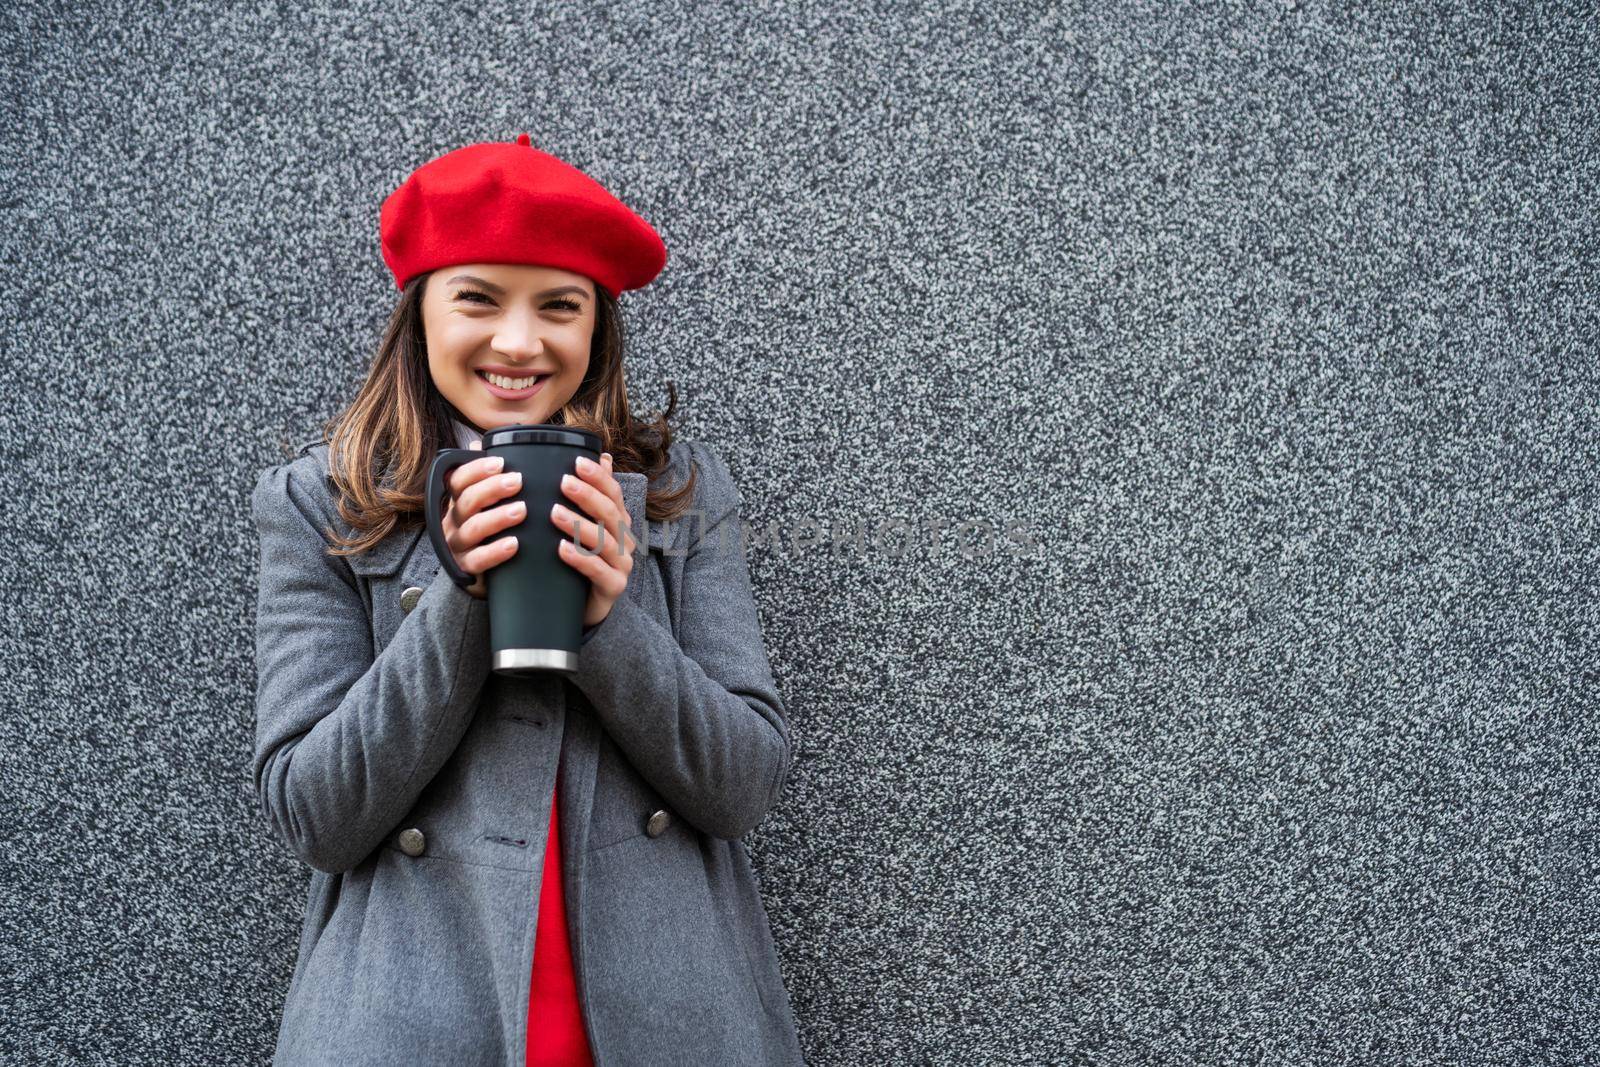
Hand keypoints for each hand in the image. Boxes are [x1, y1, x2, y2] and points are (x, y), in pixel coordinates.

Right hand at [442, 440, 524, 600]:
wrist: (485, 577)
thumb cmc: (490, 531)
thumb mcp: (489, 502)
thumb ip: (492, 476)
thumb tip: (484, 441)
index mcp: (458, 501)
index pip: (459, 479)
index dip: (477, 469)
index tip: (501, 461)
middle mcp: (453, 521)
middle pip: (466, 501)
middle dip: (492, 489)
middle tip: (518, 481)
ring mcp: (458, 546)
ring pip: (472, 529)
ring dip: (497, 517)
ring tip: (522, 510)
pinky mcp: (466, 569)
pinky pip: (478, 560)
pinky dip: (496, 552)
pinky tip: (515, 544)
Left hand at [551, 451, 637, 627]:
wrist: (583, 607)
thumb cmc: (582, 561)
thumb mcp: (586, 525)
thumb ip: (593, 494)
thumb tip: (603, 455)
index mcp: (619, 522)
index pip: (614, 493)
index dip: (598, 477)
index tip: (576, 462)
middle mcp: (625, 541)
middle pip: (611, 514)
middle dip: (588, 496)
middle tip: (563, 482)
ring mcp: (622, 565)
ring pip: (605, 542)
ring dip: (579, 525)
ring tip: (554, 513)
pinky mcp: (613, 588)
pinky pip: (598, 571)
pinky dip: (580, 559)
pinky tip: (561, 549)